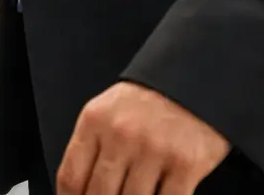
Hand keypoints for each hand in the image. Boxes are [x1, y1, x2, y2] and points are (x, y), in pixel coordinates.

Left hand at [57, 82, 229, 194]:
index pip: (71, 176)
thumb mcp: (106, 112)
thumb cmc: (146, 101)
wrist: (192, 79)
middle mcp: (121, 136)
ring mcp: (154, 151)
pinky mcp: (186, 164)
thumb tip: (77, 188)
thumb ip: (91, 146)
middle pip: (99, 193)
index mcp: (95, 122)